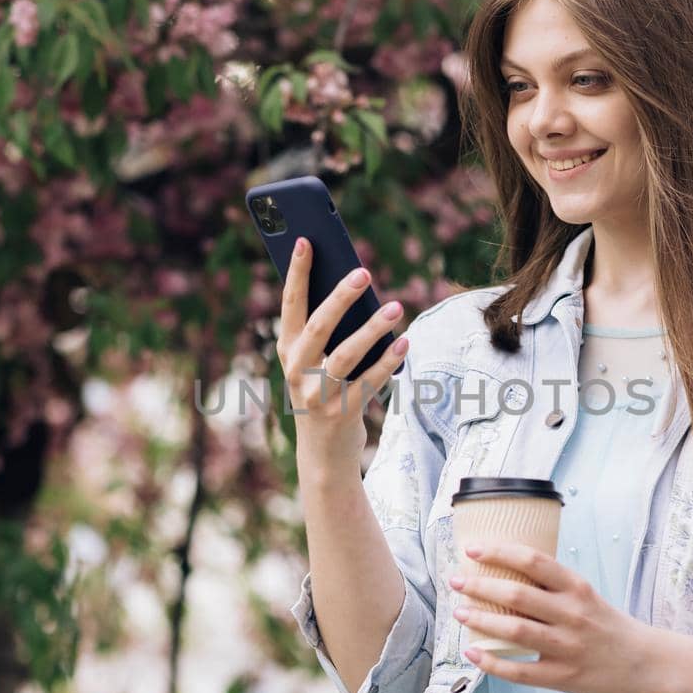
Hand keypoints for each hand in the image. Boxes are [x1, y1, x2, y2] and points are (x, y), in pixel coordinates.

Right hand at [276, 237, 409, 471]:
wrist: (323, 451)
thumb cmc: (324, 391)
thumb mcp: (316, 362)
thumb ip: (328, 330)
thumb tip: (356, 289)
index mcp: (287, 350)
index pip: (290, 305)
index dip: (297, 273)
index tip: (305, 240)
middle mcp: (298, 371)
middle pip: (318, 327)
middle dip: (339, 297)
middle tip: (364, 272)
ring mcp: (318, 394)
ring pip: (346, 355)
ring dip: (372, 329)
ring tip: (396, 306)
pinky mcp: (342, 413)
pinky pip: (369, 382)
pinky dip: (388, 362)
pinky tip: (405, 342)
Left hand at [450, 542, 652, 692]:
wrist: (647, 665)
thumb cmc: (609, 627)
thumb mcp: (587, 597)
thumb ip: (553, 588)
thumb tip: (506, 573)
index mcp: (577, 589)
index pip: (534, 561)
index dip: (500, 552)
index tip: (473, 548)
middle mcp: (572, 614)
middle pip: (518, 594)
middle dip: (481, 585)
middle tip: (456, 581)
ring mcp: (568, 647)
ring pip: (516, 630)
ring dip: (483, 620)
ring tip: (459, 613)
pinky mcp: (565, 677)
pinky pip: (522, 671)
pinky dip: (494, 663)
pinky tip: (473, 653)